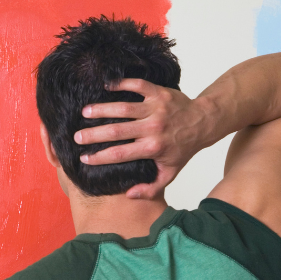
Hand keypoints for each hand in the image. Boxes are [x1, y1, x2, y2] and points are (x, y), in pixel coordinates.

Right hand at [74, 78, 212, 198]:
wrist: (204, 121)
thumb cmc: (184, 148)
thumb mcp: (170, 172)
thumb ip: (151, 187)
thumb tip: (129, 195)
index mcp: (153, 148)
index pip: (121, 154)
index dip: (100, 157)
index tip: (84, 158)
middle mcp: (153, 128)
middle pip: (117, 131)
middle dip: (94, 134)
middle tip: (76, 136)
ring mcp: (156, 108)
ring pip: (123, 108)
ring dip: (102, 109)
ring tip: (84, 112)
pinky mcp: (159, 93)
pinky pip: (137, 86)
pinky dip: (121, 84)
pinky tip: (106, 86)